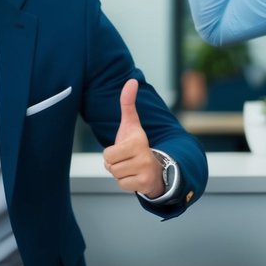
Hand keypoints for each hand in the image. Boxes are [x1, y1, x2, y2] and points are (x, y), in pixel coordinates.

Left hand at [102, 79, 163, 198]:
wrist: (158, 167)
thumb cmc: (138, 144)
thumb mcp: (131, 124)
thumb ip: (127, 104)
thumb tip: (131, 80)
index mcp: (137, 141)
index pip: (107, 154)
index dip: (111, 153)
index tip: (124, 149)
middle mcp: (144, 156)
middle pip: (110, 165)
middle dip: (115, 164)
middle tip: (127, 159)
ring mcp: (146, 171)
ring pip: (116, 175)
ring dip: (120, 173)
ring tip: (132, 167)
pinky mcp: (146, 184)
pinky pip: (122, 185)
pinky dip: (126, 183)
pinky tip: (136, 176)